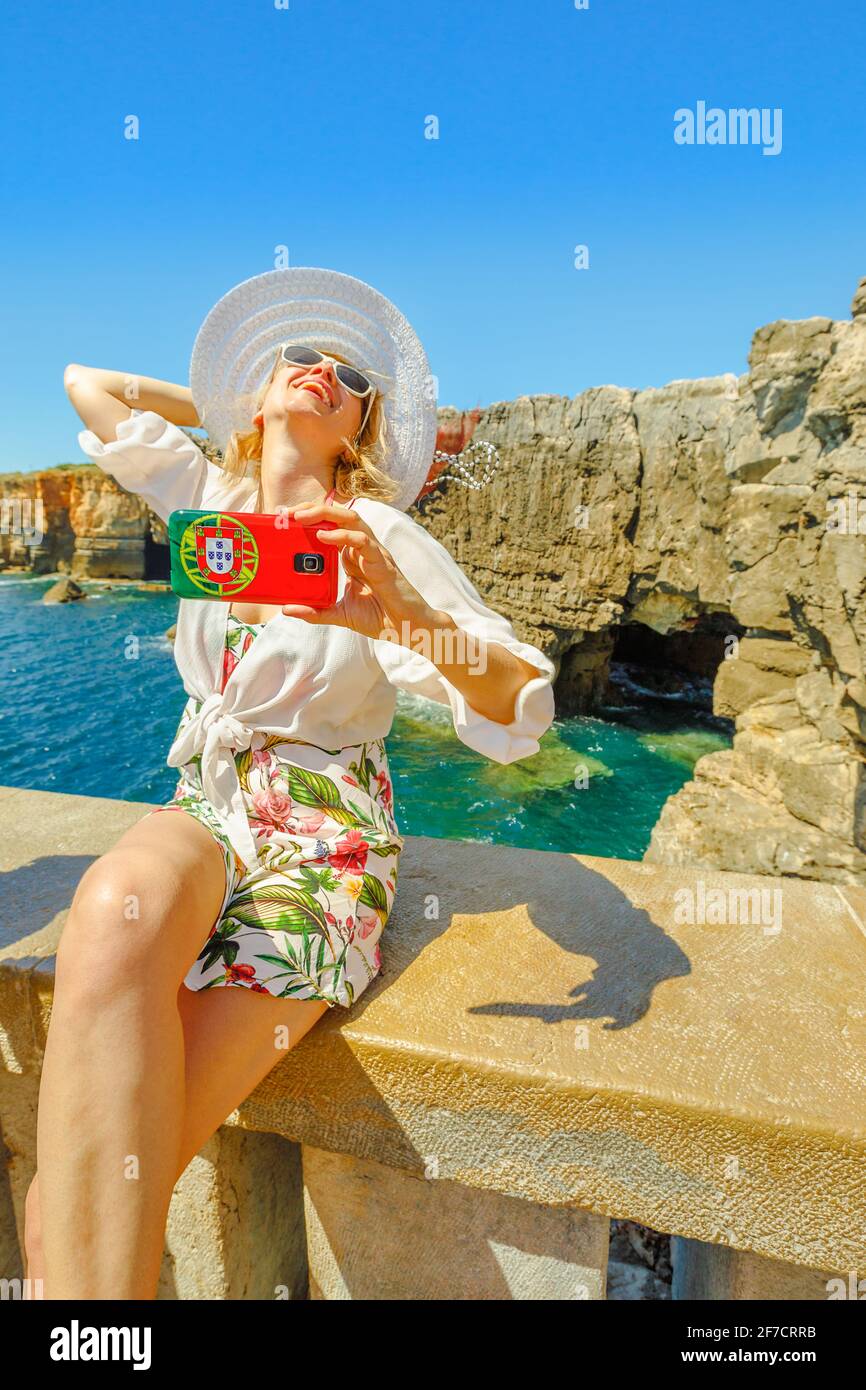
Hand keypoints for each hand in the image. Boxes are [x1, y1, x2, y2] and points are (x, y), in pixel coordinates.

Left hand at [281, 501, 438, 640]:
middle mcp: (361, 549)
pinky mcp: (382, 561)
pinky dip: (343, 535)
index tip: (283, 520)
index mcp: (350, 557)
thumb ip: (315, 611)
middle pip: (337, 516)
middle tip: (287, 513)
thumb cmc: (380, 617)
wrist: (408, 628)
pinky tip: (325, 536)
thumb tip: (287, 609)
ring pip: (351, 519)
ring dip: (325, 514)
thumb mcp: (339, 614)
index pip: (329, 526)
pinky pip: (363, 540)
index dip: (308, 519)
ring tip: (301, 517)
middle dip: (312, 509)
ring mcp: (372, 552)